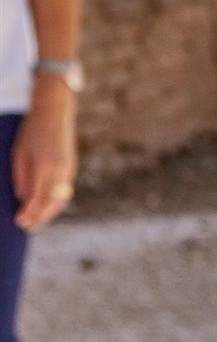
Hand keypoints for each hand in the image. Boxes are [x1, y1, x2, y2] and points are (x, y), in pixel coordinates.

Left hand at [14, 87, 75, 231]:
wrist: (55, 114)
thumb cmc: (32, 132)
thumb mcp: (20, 153)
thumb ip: (22, 177)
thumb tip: (23, 198)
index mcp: (45, 167)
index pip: (38, 198)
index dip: (29, 213)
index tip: (19, 222)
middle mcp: (61, 172)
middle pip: (52, 203)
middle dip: (40, 217)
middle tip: (27, 227)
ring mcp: (69, 170)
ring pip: (61, 199)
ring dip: (49, 212)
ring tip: (36, 221)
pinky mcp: (72, 168)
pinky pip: (64, 191)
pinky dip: (55, 202)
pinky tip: (46, 206)